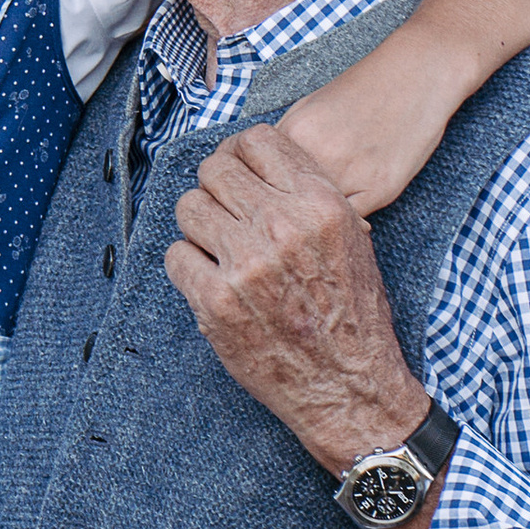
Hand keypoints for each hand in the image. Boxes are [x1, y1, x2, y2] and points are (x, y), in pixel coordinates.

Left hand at [166, 123, 425, 481]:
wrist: (350, 386)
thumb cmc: (353, 316)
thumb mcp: (352, 238)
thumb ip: (308, 195)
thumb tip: (258, 162)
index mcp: (319, 204)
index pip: (256, 141)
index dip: (238, 153)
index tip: (235, 171)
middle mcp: (281, 226)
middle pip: (215, 170)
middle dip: (215, 188)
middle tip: (222, 213)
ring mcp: (245, 264)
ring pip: (189, 208)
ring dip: (198, 227)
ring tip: (219, 251)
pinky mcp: (216, 302)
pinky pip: (176, 255)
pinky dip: (188, 266)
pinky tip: (211, 281)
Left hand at [276, 29, 466, 218]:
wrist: (416, 73)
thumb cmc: (364, 87)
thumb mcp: (309, 106)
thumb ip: (285, 141)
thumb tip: (262, 174)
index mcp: (295, 132)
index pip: (262, 179)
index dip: (267, 192)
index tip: (272, 198)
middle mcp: (319, 155)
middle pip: (291, 202)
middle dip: (293, 208)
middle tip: (300, 210)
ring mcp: (351, 174)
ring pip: (320, 216)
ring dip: (319, 218)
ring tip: (325, 212)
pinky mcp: (381, 188)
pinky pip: (352, 220)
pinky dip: (347, 221)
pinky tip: (347, 211)